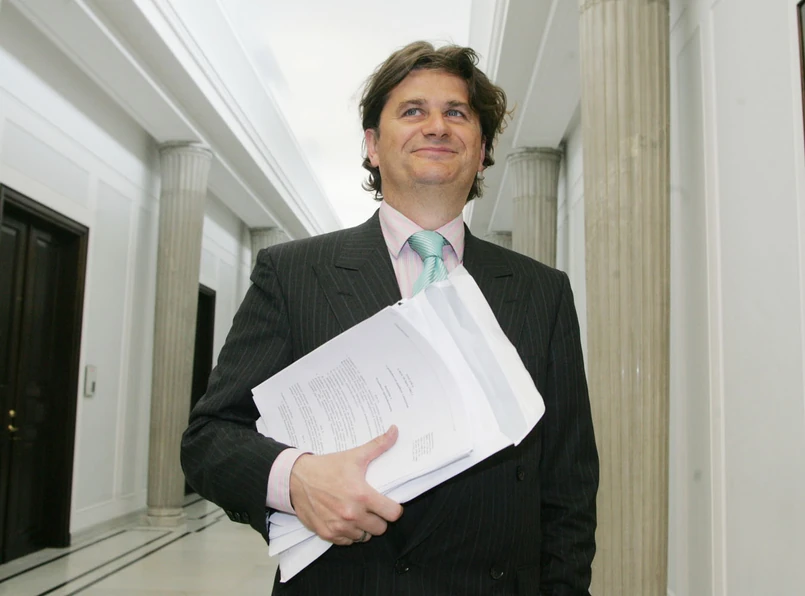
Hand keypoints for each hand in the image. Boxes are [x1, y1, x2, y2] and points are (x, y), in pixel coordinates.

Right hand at [289, 426, 403, 545]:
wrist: (296, 478)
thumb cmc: (326, 467)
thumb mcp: (354, 455)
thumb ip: (378, 445)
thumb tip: (395, 430)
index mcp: (362, 496)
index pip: (392, 514)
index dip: (394, 509)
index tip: (389, 504)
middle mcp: (352, 514)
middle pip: (380, 528)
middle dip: (379, 519)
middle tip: (372, 509)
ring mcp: (339, 526)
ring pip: (364, 537)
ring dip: (363, 527)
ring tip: (358, 514)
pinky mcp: (327, 534)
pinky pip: (347, 542)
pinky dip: (348, 534)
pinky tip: (344, 520)